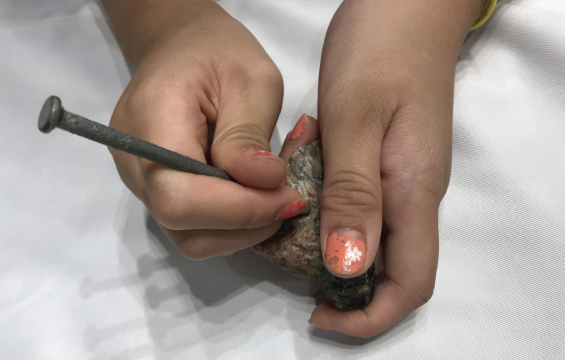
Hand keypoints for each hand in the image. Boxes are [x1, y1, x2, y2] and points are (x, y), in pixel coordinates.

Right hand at [103, 0, 305, 257]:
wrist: (181, 47)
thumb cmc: (217, 52)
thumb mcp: (251, 79)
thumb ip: (249, 134)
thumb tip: (264, 184)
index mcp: (151, 122)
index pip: (179, 197)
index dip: (237, 210)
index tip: (288, 197)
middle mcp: (134, 162)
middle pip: (181, 226)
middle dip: (245, 224)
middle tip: (289, 199)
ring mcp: (140, 181)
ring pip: (189, 236)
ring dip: (242, 229)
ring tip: (275, 196)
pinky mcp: (155, 190)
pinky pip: (192, 226)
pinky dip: (231, 224)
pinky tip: (255, 196)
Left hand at [308, 0, 487, 336]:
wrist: (402, 6)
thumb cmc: (381, 52)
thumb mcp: (357, 120)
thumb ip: (355, 194)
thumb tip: (347, 267)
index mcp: (414, 192)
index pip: (409, 283)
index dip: (368, 315)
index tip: (319, 316)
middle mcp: (411, 194)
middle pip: (386, 268)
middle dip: (339, 284)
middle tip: (286, 262)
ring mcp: (398, 177)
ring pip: (365, 237)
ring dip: (323, 241)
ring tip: (280, 219)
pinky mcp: (382, 160)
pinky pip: (354, 204)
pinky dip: (322, 206)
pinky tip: (295, 182)